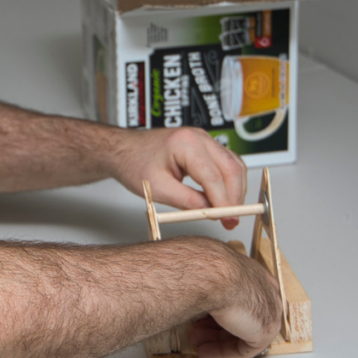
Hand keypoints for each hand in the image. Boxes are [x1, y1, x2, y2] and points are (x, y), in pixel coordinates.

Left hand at [108, 127, 247, 228]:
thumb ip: (187, 201)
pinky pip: (226, 163)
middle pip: (231, 168)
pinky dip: (229, 181)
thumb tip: (212, 212)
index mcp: (185, 144)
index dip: (224, 201)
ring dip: (234, 189)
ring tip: (227, 212)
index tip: (228, 220)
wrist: (123, 150)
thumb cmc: (134, 163)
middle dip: (235, 197)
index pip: (214, 176)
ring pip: (233, 165)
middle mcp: (198, 137)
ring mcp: (203, 139)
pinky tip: (223, 198)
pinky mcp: (204, 146)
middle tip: (230, 220)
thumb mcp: (158, 188)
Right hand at [190, 243, 282, 357]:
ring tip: (197, 343)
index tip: (200, 316)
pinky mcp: (265, 330)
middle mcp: (263, 288)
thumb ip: (206, 285)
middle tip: (196, 331)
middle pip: (239, 314)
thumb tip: (194, 290)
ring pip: (242, 331)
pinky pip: (244, 346)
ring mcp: (268, 309)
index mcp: (250, 271)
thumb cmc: (204, 266)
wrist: (212, 273)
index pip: (238, 295)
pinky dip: (224, 351)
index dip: (217, 308)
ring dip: (216, 339)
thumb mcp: (204, 273)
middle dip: (215, 326)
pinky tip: (208, 351)